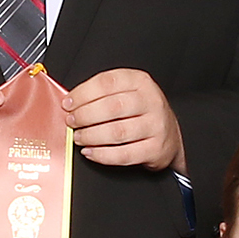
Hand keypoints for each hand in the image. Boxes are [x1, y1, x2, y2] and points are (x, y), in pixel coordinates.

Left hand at [64, 66, 184, 171]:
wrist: (170, 135)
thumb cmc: (141, 112)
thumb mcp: (128, 92)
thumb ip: (102, 94)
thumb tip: (71, 102)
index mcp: (140, 82)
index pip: (107, 83)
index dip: (83, 93)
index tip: (68, 103)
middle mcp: (151, 101)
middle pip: (112, 107)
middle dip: (85, 115)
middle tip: (72, 121)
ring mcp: (155, 126)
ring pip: (117, 132)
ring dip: (91, 136)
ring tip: (79, 137)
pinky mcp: (155, 149)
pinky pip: (123, 154)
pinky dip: (102, 155)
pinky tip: (90, 152)